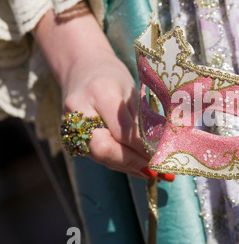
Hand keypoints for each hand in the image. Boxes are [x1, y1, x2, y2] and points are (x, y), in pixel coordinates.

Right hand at [33, 2, 172, 179]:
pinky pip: (99, 156)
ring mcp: (70, 128)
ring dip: (129, 167)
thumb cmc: (113, 78)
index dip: (142, 147)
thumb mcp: (132, 91)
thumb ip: (141, 118)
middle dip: (132, 163)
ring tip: (154, 174)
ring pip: (101, 156)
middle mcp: (78, 112)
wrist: (81, 69)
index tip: (163, 156)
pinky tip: (140, 168)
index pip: (122, 128)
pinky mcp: (72, 139)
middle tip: (156, 172)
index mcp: (99, 92)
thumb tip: (161, 147)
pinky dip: (121, 164)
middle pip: (103, 148)